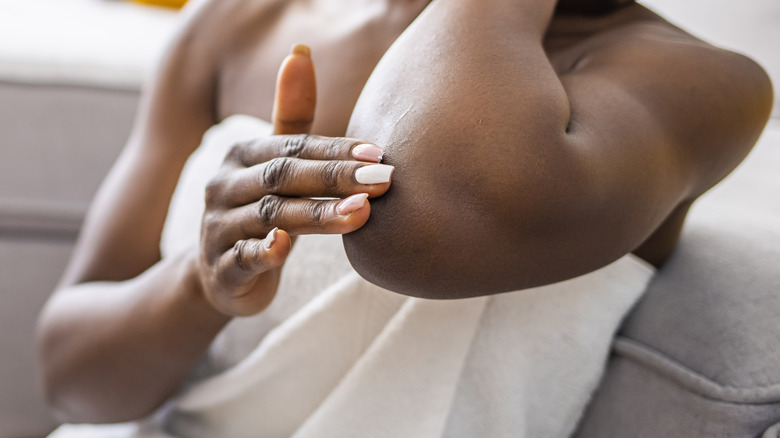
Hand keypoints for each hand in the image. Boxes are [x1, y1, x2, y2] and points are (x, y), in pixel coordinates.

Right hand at [197, 45, 392, 315]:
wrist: (220, 273)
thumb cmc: (260, 210)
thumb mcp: (274, 165)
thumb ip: (290, 117)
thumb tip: (301, 52)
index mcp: (242, 157)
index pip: (294, 148)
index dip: (336, 151)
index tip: (379, 154)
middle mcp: (225, 186)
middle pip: (283, 177)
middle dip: (334, 178)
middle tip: (382, 180)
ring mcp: (219, 228)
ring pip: (270, 216)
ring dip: (316, 214)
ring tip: (361, 213)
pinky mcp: (222, 268)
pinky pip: (242, 257)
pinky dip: (264, 252)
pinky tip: (285, 246)